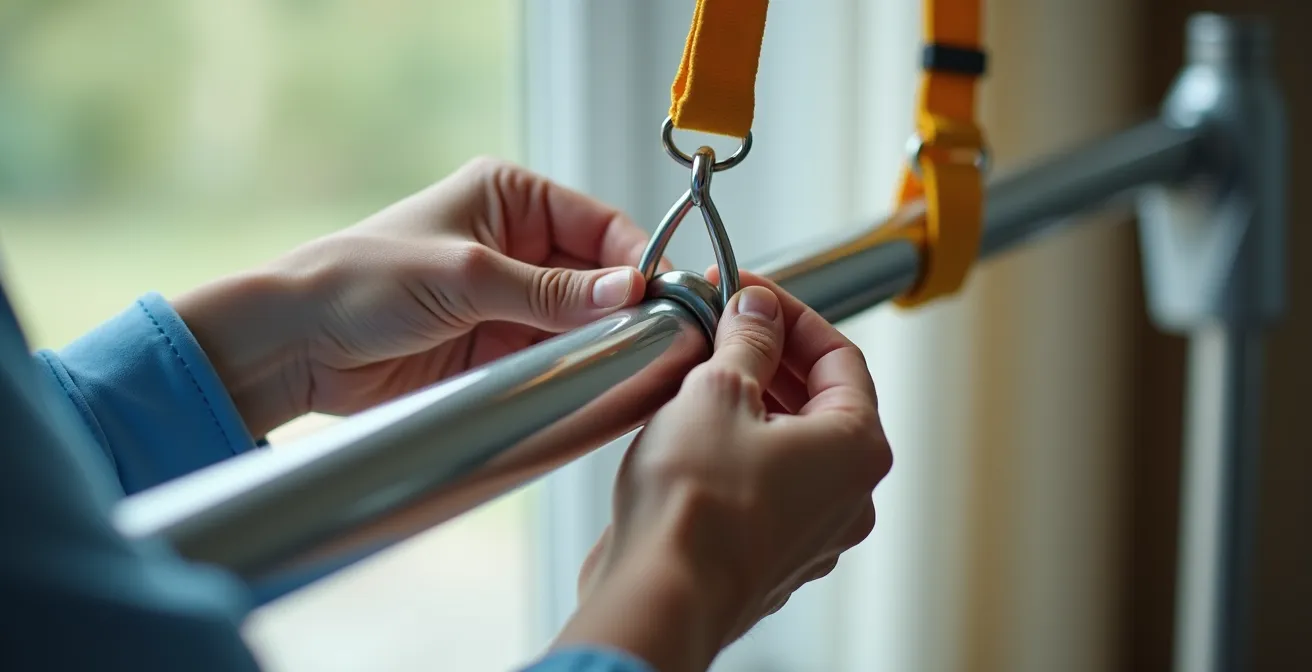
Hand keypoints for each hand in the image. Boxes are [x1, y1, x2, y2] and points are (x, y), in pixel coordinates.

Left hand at [175, 157, 660, 436]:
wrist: (297, 346)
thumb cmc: (362, 281)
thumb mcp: (466, 276)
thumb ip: (550, 291)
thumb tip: (628, 291)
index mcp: (511, 198)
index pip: (600, 225)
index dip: (637, 260)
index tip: (666, 298)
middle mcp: (518, 244)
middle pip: (598, 275)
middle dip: (625, 306)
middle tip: (660, 340)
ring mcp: (510, 299)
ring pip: (581, 320)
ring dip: (602, 341)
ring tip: (634, 365)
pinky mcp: (498, 347)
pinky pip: (554, 355)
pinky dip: (576, 368)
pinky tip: (597, 382)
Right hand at [552, 274, 891, 671]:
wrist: (659, 594)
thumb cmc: (697, 505)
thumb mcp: (719, 390)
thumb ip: (747, 341)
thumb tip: (758, 311)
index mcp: (857, 448)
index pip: (839, 356)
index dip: (790, 315)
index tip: (749, 295)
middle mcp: (847, 496)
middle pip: (818, 401)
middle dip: (767, 357)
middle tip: (719, 326)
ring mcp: (810, 533)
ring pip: (787, 446)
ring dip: (748, 403)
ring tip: (696, 373)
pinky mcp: (767, 556)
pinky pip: (760, 487)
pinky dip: (734, 452)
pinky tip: (688, 433)